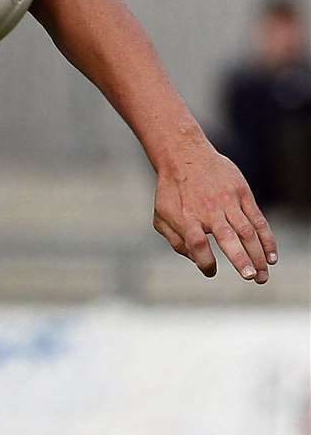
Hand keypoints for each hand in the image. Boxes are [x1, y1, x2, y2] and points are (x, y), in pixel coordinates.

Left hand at [152, 143, 276, 283]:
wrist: (185, 156)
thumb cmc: (172, 191)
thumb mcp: (161, 215)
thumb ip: (175, 240)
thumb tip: (195, 259)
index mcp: (186, 217)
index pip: (197, 243)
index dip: (204, 261)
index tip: (210, 270)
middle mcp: (209, 211)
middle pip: (227, 238)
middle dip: (241, 259)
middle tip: (252, 278)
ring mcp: (228, 202)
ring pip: (247, 232)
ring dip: (258, 255)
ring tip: (263, 276)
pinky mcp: (242, 195)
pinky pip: (258, 220)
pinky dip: (267, 239)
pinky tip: (272, 256)